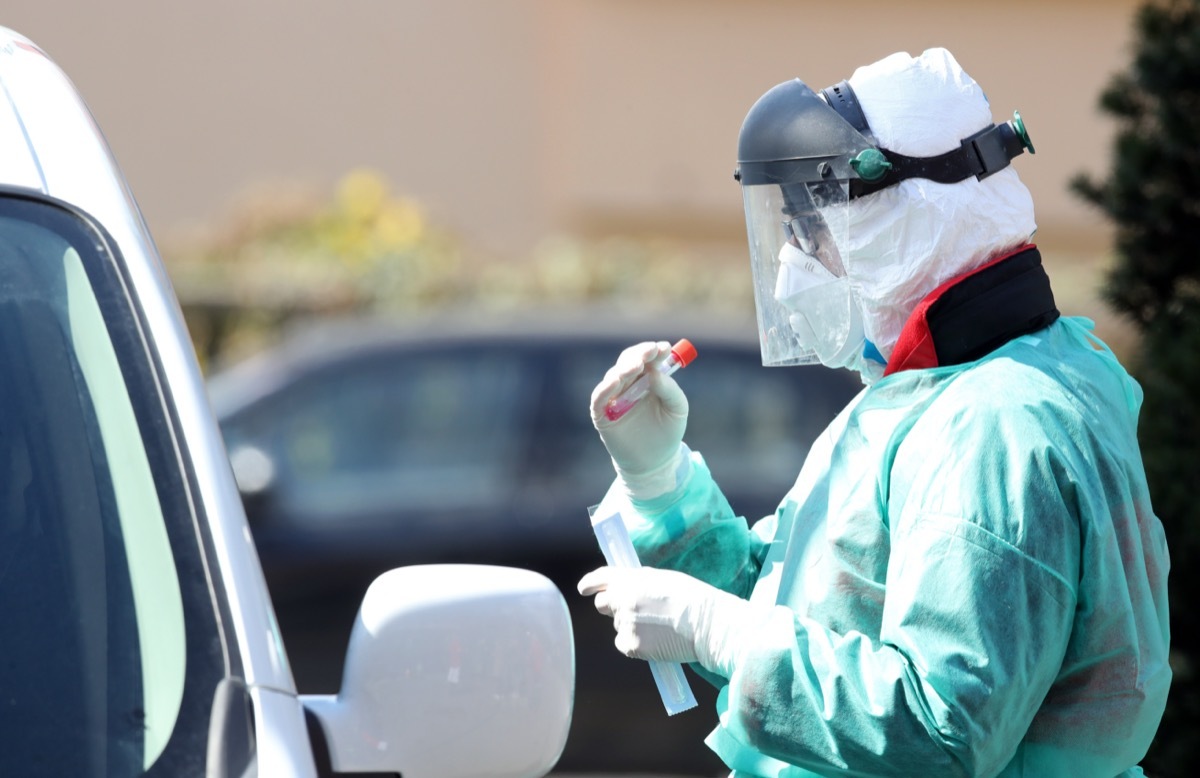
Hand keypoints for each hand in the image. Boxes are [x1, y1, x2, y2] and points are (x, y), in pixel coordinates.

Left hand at [577, 566, 756, 676]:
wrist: (705, 624)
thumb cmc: (691, 599)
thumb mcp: (662, 579)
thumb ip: (638, 583)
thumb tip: (626, 589)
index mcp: (630, 578)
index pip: (601, 577)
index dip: (590, 583)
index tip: (584, 588)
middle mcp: (622, 599)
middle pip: (603, 604)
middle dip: (613, 607)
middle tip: (633, 612)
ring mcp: (624, 622)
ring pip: (618, 626)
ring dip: (630, 626)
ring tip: (658, 627)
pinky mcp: (630, 645)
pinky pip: (625, 644)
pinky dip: (636, 644)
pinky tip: (657, 640)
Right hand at [590, 341, 687, 498]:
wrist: (655, 463)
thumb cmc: (667, 432)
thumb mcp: (677, 409)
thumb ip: (670, 390)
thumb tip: (654, 373)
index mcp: (647, 378)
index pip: (647, 358)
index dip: (654, 350)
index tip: (664, 348)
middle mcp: (629, 384)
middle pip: (628, 361)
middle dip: (639, 355)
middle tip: (651, 352)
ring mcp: (614, 398)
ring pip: (614, 376)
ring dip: (625, 368)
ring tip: (637, 366)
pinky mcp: (602, 414)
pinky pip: (599, 397)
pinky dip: (606, 388)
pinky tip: (616, 380)